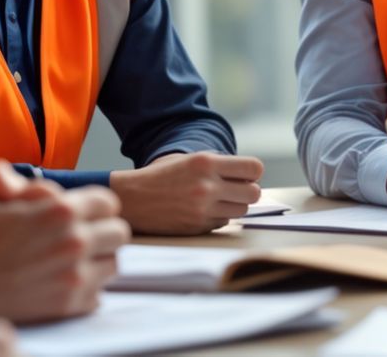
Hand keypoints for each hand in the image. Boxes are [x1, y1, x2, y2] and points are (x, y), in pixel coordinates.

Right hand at [0, 162, 130, 325]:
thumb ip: (2, 172)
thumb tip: (22, 184)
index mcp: (60, 210)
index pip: (109, 203)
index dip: (95, 206)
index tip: (81, 214)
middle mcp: (74, 242)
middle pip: (119, 233)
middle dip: (102, 231)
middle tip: (81, 236)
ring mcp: (74, 276)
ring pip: (112, 265)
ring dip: (97, 261)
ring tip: (72, 260)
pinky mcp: (67, 305)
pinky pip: (98, 295)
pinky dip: (86, 290)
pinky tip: (62, 282)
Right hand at [110, 151, 264, 234]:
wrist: (132, 199)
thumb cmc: (164, 176)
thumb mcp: (190, 160)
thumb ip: (220, 165)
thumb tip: (252, 177)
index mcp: (206, 163)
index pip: (253, 168)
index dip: (252, 173)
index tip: (244, 175)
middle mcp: (206, 186)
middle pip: (254, 193)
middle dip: (248, 191)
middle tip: (234, 190)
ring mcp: (202, 209)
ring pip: (241, 210)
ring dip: (233, 205)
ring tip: (216, 200)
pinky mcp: (197, 226)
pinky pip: (224, 222)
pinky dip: (218, 217)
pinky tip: (201, 210)